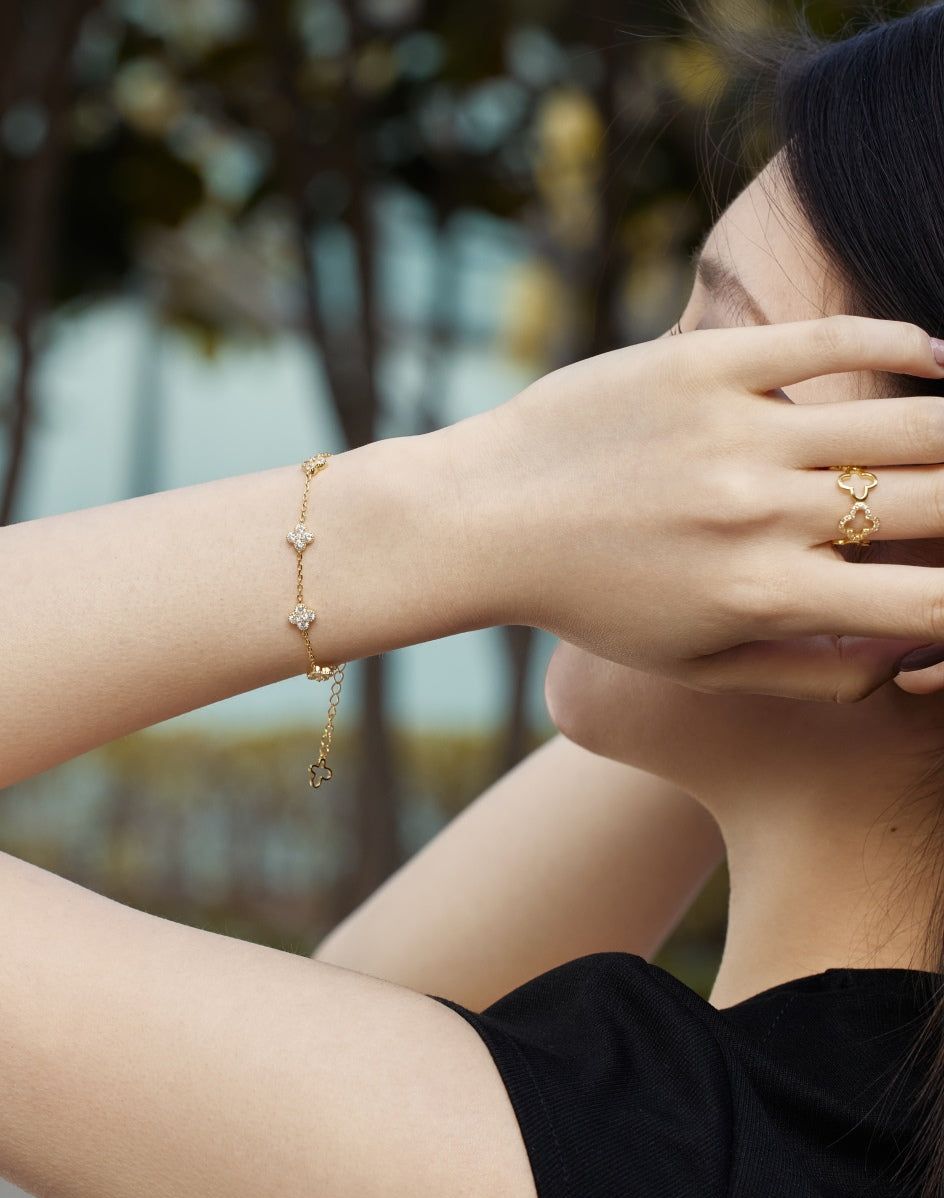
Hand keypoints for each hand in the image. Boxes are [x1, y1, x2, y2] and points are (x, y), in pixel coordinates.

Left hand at [460, 315, 943, 700]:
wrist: (485, 519)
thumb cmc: (589, 602)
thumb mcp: (691, 664)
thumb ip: (809, 671)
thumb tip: (909, 653)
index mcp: (763, 595)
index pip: (932, 602)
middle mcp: (759, 513)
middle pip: (940, 504)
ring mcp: (731, 431)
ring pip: (907, 422)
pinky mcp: (699, 365)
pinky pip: (828, 339)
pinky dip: (900, 344)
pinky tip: (934, 357)